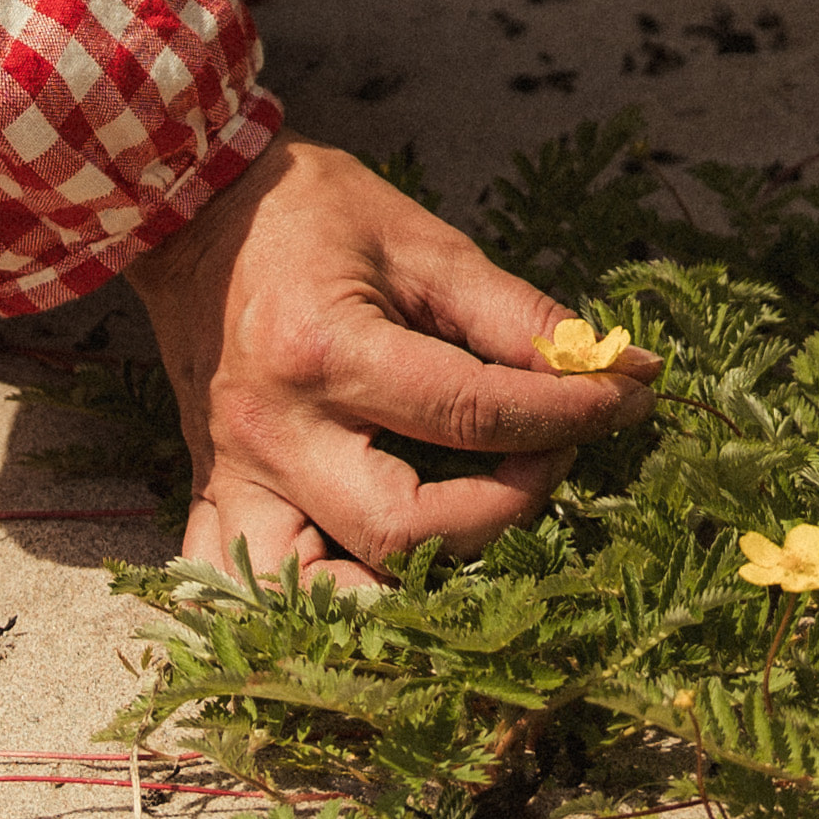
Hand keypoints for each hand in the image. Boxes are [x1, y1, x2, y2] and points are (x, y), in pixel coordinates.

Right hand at [128, 135, 653, 591]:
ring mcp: (236, 477)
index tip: (624, 399)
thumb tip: (618, 366)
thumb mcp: (423, 243)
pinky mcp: (216, 494)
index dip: (567, 414)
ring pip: (316, 594)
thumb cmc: (312, 215)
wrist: (194, 211)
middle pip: (402, 530)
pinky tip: (365, 586)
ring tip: (466, 538)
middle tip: (546, 455)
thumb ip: (517, 315)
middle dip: (502, 508)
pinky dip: (303, 608)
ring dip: (402, 592)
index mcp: (324, 354)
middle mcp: (274, 433)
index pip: (470, 415)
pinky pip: (245, 587)